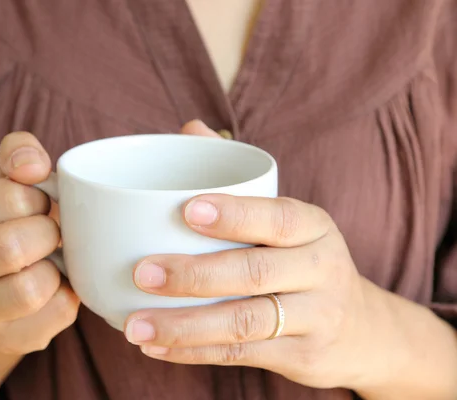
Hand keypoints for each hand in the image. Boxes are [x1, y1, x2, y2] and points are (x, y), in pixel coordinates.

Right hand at [0, 132, 79, 354]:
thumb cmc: (7, 226)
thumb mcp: (4, 185)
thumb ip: (17, 156)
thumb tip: (33, 162)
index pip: (6, 197)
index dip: (37, 197)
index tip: (39, 203)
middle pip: (11, 246)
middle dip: (47, 234)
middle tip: (51, 233)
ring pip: (30, 289)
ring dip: (56, 270)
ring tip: (53, 262)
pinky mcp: (5, 339)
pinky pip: (55, 315)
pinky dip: (69, 297)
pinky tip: (59, 287)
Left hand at [124, 123, 377, 389]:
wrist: (360, 329)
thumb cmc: (302, 259)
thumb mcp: (288, 219)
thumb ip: (239, 174)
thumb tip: (190, 128)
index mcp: (313, 226)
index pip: (277, 217)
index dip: (234, 214)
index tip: (185, 210)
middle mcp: (320, 270)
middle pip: (254, 273)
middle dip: (194, 274)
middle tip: (142, 272)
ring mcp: (315, 318)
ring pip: (245, 323)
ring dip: (184, 325)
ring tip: (135, 326)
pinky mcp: (300, 357)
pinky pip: (241, 355)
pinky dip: (195, 353)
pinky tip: (156, 348)